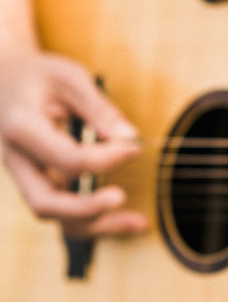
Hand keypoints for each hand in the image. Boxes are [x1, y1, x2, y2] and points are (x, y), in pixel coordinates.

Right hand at [0, 50, 147, 237]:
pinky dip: (97, 220)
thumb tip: (129, 138)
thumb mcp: (69, 77)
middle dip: (87, 208)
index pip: (66, 159)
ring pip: (56, 217)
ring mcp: (27, 176)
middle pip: (46, 203)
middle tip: (122, 197)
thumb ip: (99, 107)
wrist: (3, 80)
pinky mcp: (41, 183)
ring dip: (98, 225)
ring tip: (139, 222)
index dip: (105, 158)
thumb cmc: (39, 76)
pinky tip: (132, 219)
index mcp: (22, 128)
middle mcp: (18, 159)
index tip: (133, 147)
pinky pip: (66, 213)